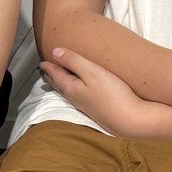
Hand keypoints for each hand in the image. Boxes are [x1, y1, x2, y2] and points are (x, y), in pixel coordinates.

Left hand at [41, 47, 166, 137]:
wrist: (130, 120)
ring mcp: (84, 104)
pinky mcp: (94, 108)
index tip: (41, 61)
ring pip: (66, 91)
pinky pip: (76, 95)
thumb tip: (55, 52)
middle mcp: (74, 97)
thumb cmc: (112, 94)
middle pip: (58, 84)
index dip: (48, 66)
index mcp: (71, 87)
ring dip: (59, 83)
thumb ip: (73, 61)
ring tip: (55, 79)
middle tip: (43, 70)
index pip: (55, 74)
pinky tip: (76, 90)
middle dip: (50, 76)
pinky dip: (70, 88)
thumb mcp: (92, 72)